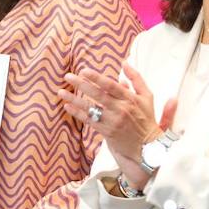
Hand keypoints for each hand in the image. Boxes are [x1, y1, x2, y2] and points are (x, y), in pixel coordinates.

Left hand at [60, 64, 177, 177]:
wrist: (148, 146)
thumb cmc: (146, 118)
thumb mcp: (147, 96)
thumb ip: (136, 78)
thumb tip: (125, 63)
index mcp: (130, 98)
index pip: (110, 85)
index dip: (96, 78)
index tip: (83, 70)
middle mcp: (120, 109)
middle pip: (98, 95)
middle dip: (81, 84)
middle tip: (68, 77)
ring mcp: (112, 121)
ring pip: (90, 108)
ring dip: (74, 99)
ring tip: (61, 92)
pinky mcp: (107, 132)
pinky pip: (89, 120)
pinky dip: (77, 113)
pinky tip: (67, 106)